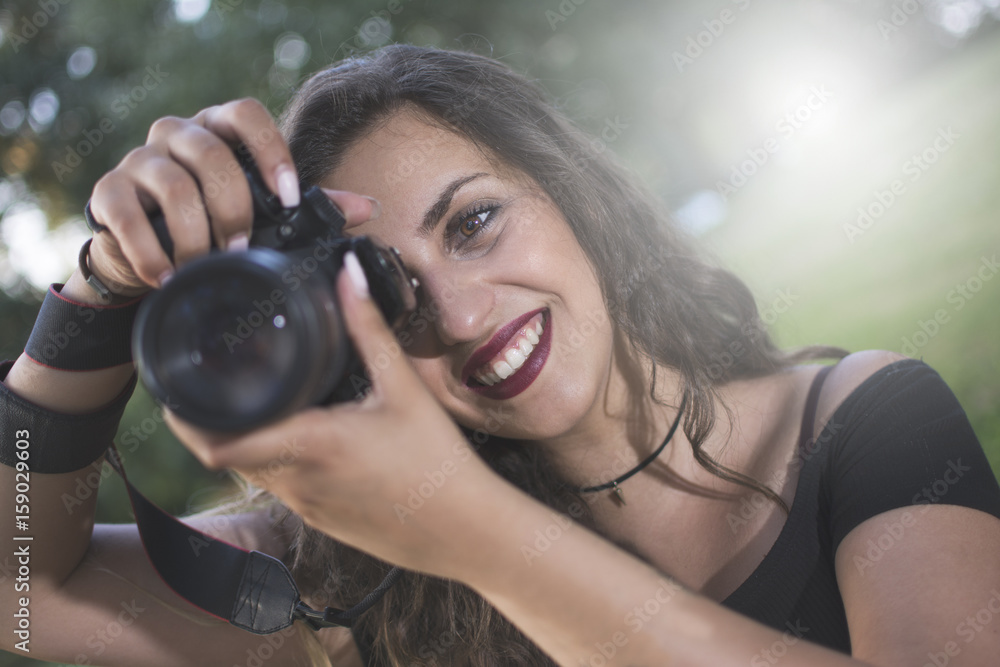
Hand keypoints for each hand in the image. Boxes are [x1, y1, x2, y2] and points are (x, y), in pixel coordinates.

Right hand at [84, 98, 374, 296]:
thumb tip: (367, 208)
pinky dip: (152, 253)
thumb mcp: (266, 214)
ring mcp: (139, 159)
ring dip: (195, 234)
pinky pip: (127, 215)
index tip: (290, 197)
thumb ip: (313, 208)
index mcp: (220, 131)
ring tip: (206, 265)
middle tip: (240, 249)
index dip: (270, 150)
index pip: (245, 113)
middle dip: (233, 207)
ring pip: (171, 182)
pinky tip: (168, 276)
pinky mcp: (107, 191)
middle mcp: (177, 134)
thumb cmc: (217, 224)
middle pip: (210, 153)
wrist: (151, 255)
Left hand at [165, 254, 498, 575]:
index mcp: (308, 444)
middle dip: (202, 422)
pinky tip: (295, 435)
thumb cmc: (438, 463)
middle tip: (201, 383)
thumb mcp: (404, 389)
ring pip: (250, 471)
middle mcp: (295, 481)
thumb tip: (349, 274)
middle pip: (219, 456)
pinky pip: (278, 487)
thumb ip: (369, 330)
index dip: (183, 417)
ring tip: (247, 400)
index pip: (215, 442)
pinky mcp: (320, 521)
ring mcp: (305, 506)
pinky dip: (270, 459)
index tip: (174, 384)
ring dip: (239, 440)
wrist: (466, 531)